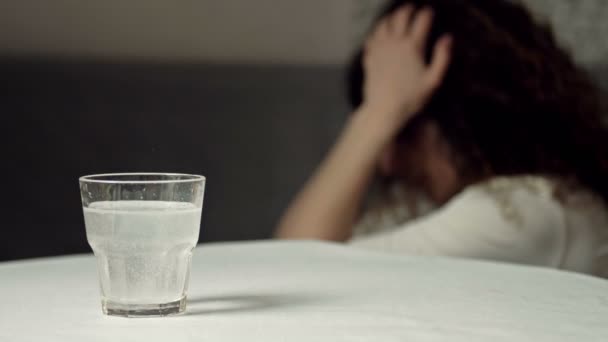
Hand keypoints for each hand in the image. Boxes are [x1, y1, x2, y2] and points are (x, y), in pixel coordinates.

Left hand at [362, 5, 451, 132]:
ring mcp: (379, 49)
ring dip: (391, 17)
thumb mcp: (433, 80)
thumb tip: (447, 38)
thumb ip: (442, 57)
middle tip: (412, 8)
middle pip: (400, 17)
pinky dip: (377, 31)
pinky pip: (371, 38)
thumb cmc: (411, 98)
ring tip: (395, 17)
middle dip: (407, 10)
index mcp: (412, 47)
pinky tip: (379, 33)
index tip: (429, 11)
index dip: (426, 13)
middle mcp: (394, 43)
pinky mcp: (369, 57)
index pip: (421, 21)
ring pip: (383, 24)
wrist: (384, 109)